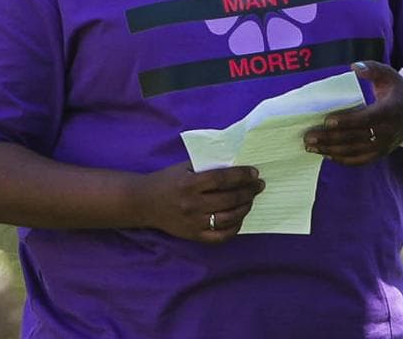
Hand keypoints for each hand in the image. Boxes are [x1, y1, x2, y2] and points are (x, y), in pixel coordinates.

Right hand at [136, 161, 263, 242]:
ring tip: (250, 200)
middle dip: (249, 191)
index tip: (255, 173)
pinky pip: (220, 236)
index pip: (223, 179)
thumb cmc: (168, 180)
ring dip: (245, 208)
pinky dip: (234, 228)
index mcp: (190, 184)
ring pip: (228, 218)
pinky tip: (240, 218)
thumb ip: (208, 166)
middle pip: (229, 199)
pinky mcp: (193, 236)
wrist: (144, 203)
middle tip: (259, 186)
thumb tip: (237, 165)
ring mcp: (193, 223)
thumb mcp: (185, 167)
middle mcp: (192, 205)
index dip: (242, 175)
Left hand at [303, 62, 402, 164]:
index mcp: (390, 110)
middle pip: (356, 137)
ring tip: (311, 146)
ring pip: (355, 151)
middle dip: (331, 138)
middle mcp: (388, 131)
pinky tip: (326, 154)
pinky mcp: (380, 154)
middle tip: (309, 136)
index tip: (328, 121)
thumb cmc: (396, 91)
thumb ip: (372, 68)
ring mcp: (384, 145)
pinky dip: (342, 159)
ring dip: (331, 150)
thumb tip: (354, 67)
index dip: (347, 121)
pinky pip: (359, 160)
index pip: (367, 118)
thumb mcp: (389, 74)